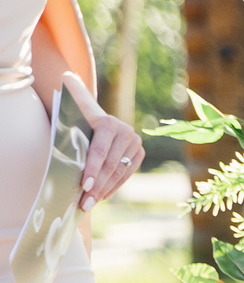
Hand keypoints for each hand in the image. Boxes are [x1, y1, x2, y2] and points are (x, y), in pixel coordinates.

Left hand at [64, 78, 138, 206]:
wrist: (95, 118)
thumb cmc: (77, 117)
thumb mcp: (73, 109)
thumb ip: (72, 95)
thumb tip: (66, 77)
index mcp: (109, 123)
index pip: (100, 150)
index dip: (92, 169)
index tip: (85, 186)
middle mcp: (126, 132)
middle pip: (111, 164)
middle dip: (97, 186)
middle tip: (84, 203)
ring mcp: (135, 143)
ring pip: (120, 172)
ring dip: (104, 190)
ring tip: (90, 205)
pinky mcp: (139, 153)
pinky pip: (127, 174)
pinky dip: (113, 187)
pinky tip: (102, 197)